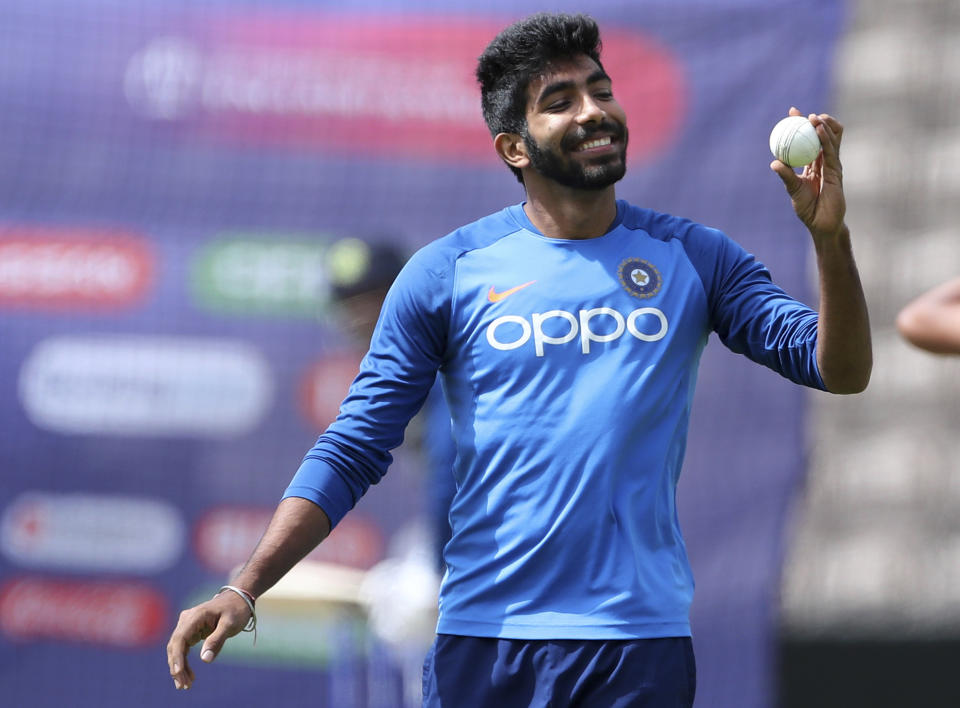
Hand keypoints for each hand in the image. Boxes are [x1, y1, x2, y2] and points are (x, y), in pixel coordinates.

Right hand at [166, 591, 251, 689]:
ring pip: (177, 649)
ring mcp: (187, 625)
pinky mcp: (190, 631)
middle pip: (175, 646)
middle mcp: (186, 620)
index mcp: (195, 616)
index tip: (178, 672)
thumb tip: (205, 659)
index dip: (177, 657)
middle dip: (177, 666)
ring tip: (185, 684)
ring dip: (179, 667)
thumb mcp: (230, 624)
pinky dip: (184, 662)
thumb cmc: (236, 610)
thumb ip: (217, 640)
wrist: (238, 599)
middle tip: (183, 685)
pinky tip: (189, 675)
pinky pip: (183, 649)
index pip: (180, 638)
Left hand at [770, 107, 845, 242]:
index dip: (800, 126)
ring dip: (823, 127)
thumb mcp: (793, 189)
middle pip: (822, 136)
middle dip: (816, 122)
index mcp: (812, 164)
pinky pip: (831, 152)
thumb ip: (786, 175)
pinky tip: (819, 130)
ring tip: (814, 118)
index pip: (807, 140)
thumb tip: (773, 163)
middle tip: (805, 114)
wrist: (821, 223)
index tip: (792, 113)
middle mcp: (823, 162)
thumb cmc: (807, 207)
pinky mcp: (837, 171)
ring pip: (830, 141)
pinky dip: (825, 139)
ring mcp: (832, 165)